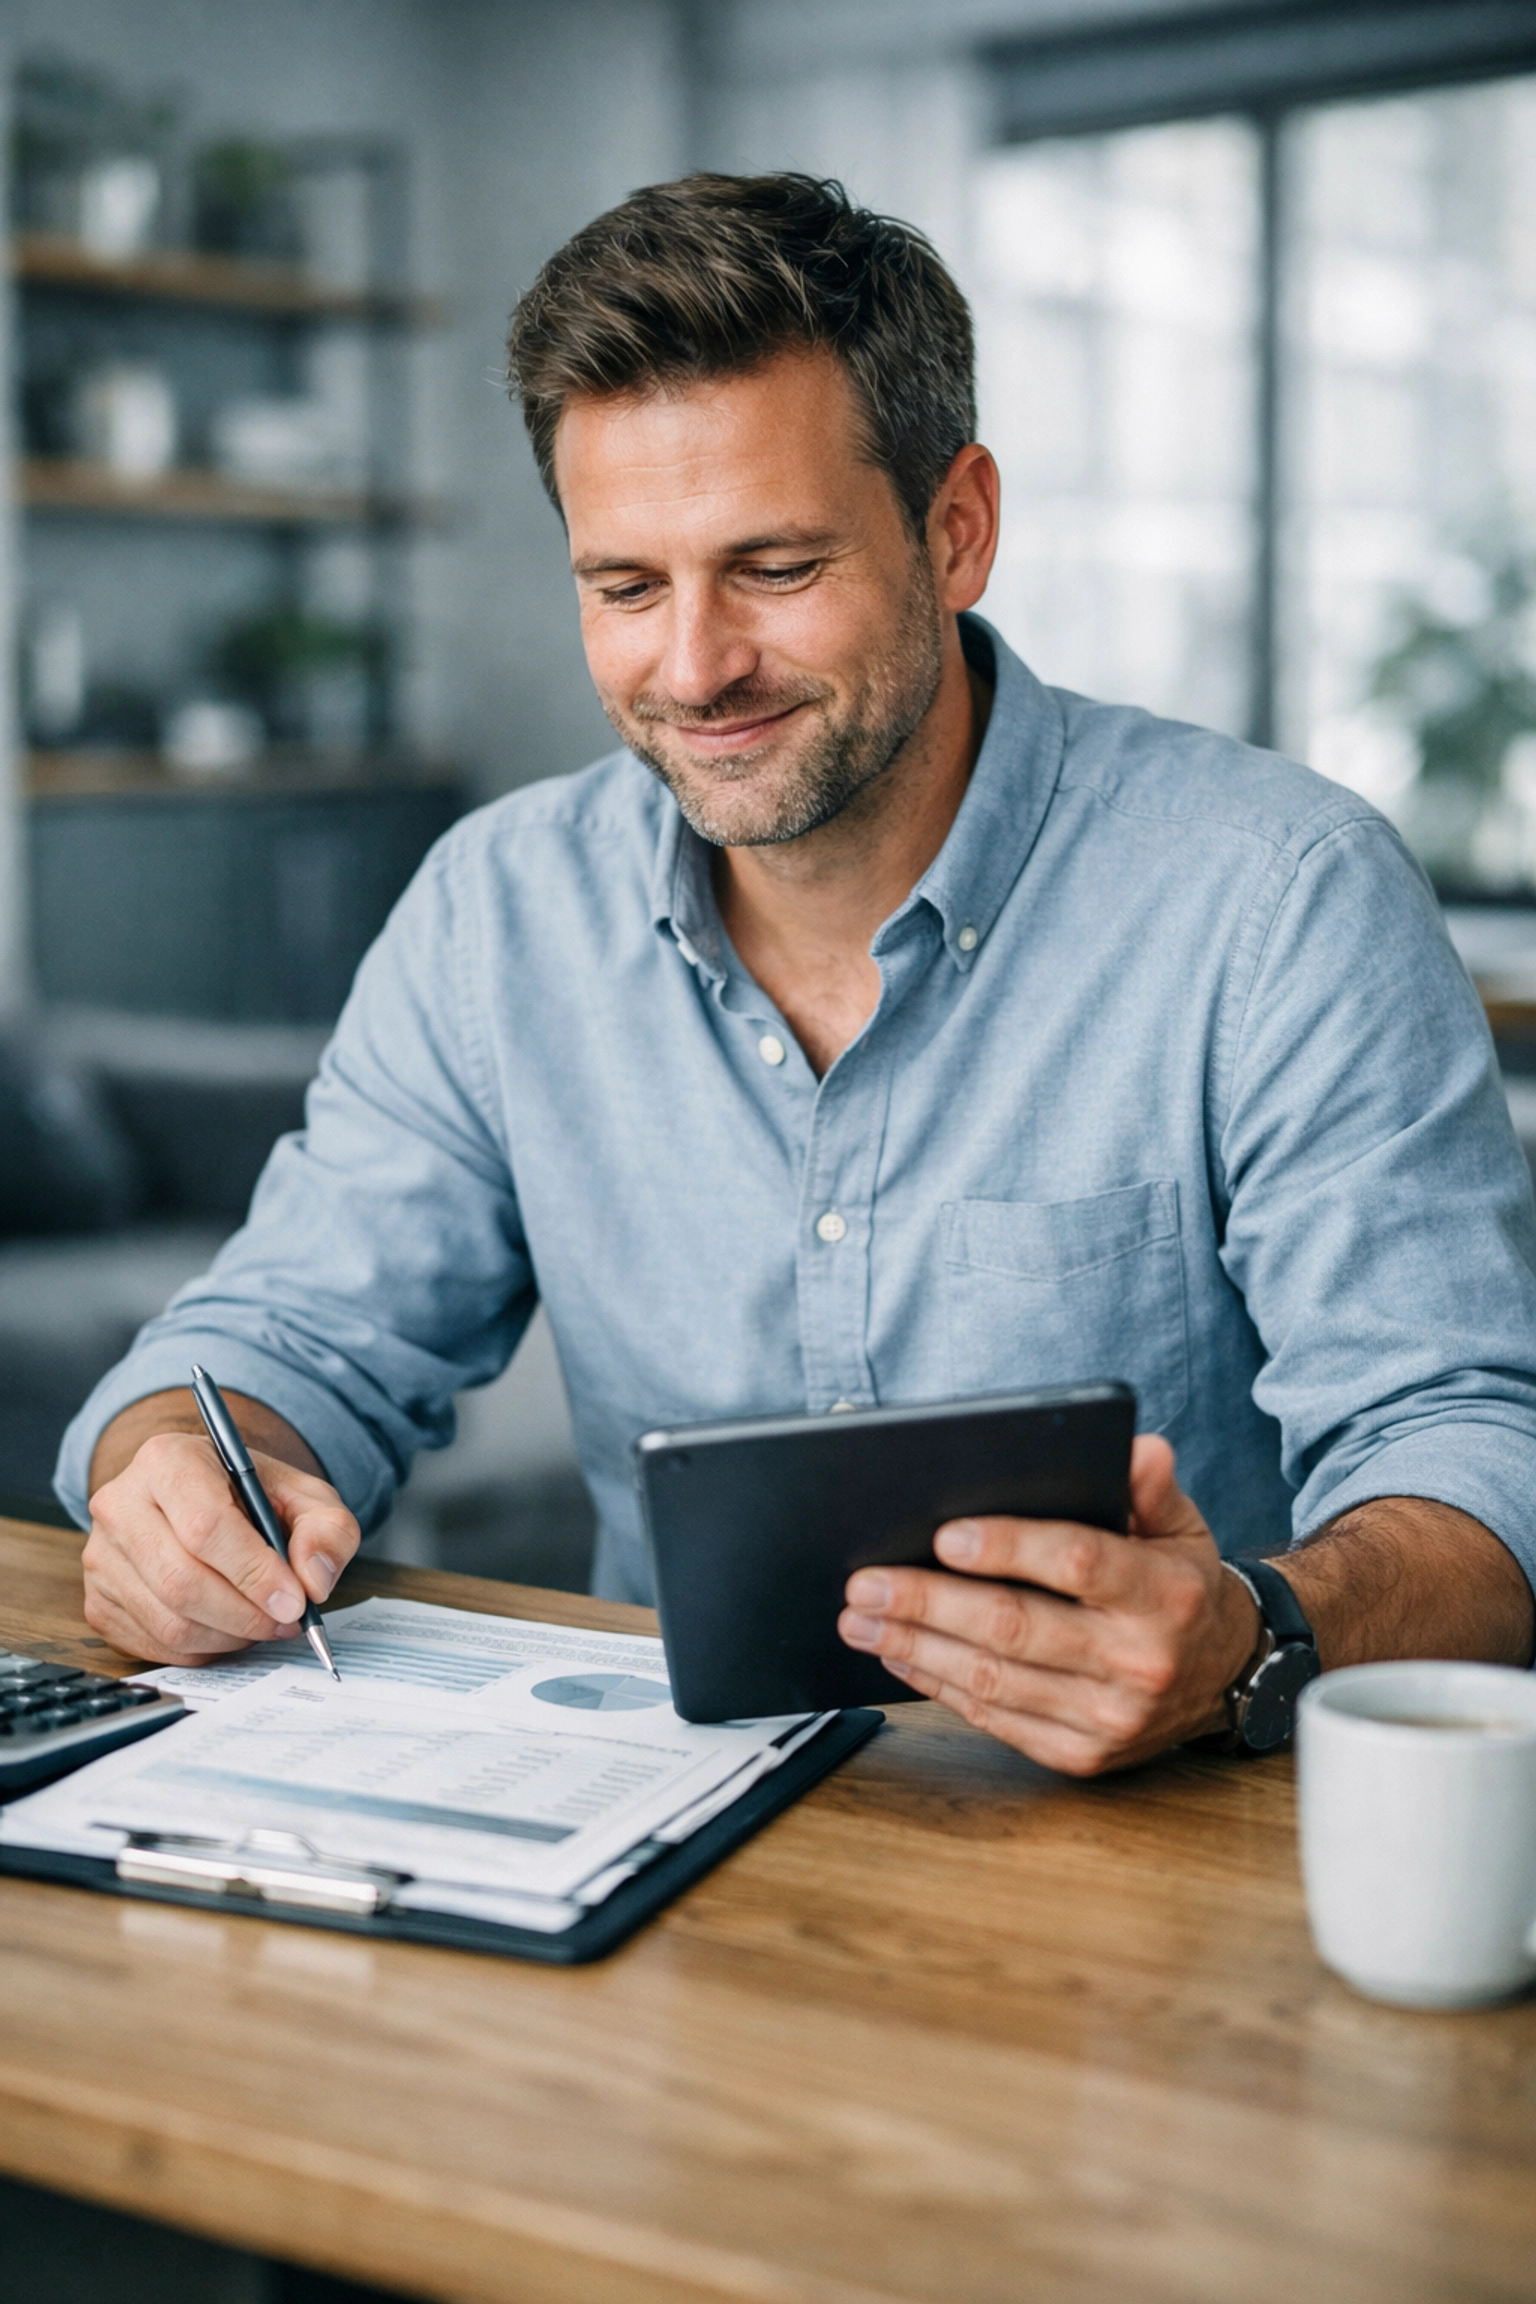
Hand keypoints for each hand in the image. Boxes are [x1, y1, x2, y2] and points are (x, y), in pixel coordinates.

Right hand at [83, 1430, 359, 1664]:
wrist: (205, 1498)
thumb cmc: (253, 1496)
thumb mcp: (305, 1496)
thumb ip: (326, 1530)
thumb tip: (314, 1581)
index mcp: (167, 1460)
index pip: (205, 1527)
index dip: (253, 1573)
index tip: (294, 1602)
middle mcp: (120, 1504)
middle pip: (181, 1581)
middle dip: (245, 1614)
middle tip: (288, 1621)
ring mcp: (100, 1556)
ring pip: (168, 1621)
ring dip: (229, 1636)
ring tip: (264, 1622)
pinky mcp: (98, 1601)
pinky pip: (154, 1645)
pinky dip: (203, 1649)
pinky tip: (229, 1628)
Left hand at [837, 1435, 1259, 1773]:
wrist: (1223, 1677)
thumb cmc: (1181, 1587)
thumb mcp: (1182, 1528)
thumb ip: (1150, 1487)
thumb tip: (1138, 1448)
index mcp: (1166, 1596)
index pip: (1078, 1564)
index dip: (1009, 1548)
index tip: (944, 1536)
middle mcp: (1139, 1661)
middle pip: (1016, 1628)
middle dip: (929, 1603)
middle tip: (866, 1582)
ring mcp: (1109, 1718)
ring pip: (995, 1680)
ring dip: (916, 1648)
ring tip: (860, 1619)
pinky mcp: (1082, 1756)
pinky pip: (996, 1719)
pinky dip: (939, 1686)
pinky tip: (901, 1656)